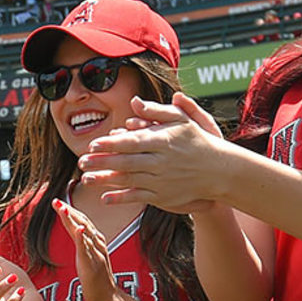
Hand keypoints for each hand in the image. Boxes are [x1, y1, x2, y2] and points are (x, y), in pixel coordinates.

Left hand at [53, 200, 118, 300]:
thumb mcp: (88, 256)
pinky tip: (77, 227)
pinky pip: (87, 248)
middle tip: (56, 200)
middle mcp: (98, 243)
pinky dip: (82, 237)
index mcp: (96, 241)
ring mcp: (96, 252)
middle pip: (83, 222)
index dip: (71, 211)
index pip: (82, 221)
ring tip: (62, 207)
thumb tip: (75, 230)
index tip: (58, 202)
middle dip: (69, 210)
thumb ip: (82, 243)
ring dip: (73, 218)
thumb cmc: (96, 278)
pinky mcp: (92, 263)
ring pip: (84, 232)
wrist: (107, 296)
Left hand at [78, 91, 230, 213]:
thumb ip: (158, 111)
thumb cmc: (199, 142)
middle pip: (126, 161)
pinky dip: (121, 198)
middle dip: (102, 162)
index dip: (111, 144)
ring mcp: (161, 181)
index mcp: (163, 141)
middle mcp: (161, 161)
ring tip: (85, 179)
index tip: (93, 144)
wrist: (220, 172)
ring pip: (128, 180)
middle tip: (81, 162)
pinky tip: (104, 198)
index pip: (132, 141)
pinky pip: (138, 197)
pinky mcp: (163, 197)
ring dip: (105, 180)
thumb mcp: (183, 120)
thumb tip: (135, 102)